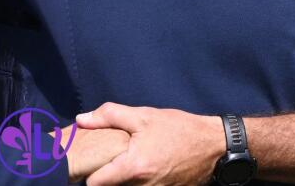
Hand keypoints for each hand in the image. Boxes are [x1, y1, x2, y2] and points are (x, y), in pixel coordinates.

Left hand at [76, 103, 224, 185]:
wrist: (213, 146)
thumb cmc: (178, 129)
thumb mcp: (143, 116)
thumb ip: (109, 116)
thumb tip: (81, 119)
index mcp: (134, 167)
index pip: (95, 184)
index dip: (87, 174)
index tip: (87, 164)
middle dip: (105, 175)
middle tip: (104, 160)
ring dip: (122, 180)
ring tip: (124, 162)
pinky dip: (138, 182)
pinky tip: (141, 167)